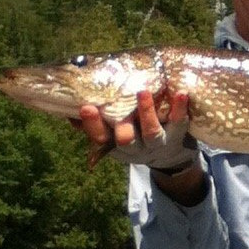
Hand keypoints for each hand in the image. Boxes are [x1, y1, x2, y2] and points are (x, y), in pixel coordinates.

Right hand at [79, 90, 197, 171]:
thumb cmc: (133, 136)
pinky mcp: (177, 134)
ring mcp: (157, 141)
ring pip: (151, 131)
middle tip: (114, 108)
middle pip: (125, 140)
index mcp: (115, 144)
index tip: (85, 107)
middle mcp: (135, 145)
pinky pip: (180, 122)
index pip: (99, 137)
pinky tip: (180, 93)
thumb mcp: (111, 136)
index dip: (92, 124)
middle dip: (119, 127)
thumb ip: (94, 123)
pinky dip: (180, 108)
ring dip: (146, 112)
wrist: (168, 156)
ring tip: (143, 92)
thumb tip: (67, 109)